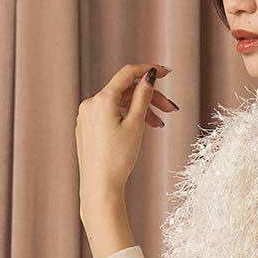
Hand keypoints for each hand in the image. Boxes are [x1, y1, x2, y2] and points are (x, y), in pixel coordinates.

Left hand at [76, 63, 179, 201]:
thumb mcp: (136, 125)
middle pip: (125, 91)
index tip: (167, 72)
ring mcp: (86, 116)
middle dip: (150, 98)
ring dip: (140, 110)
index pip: (128, 73)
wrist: (100, 188)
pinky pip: (109, 115)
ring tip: (158, 126)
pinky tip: (139, 130)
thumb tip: (149, 76)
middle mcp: (90, 103)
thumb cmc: (118, 160)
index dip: (149, 70)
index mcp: (102, 99)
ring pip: (119, 104)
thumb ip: (143, 97)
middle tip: (171, 110)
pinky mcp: (87, 128)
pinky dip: (126, 118)